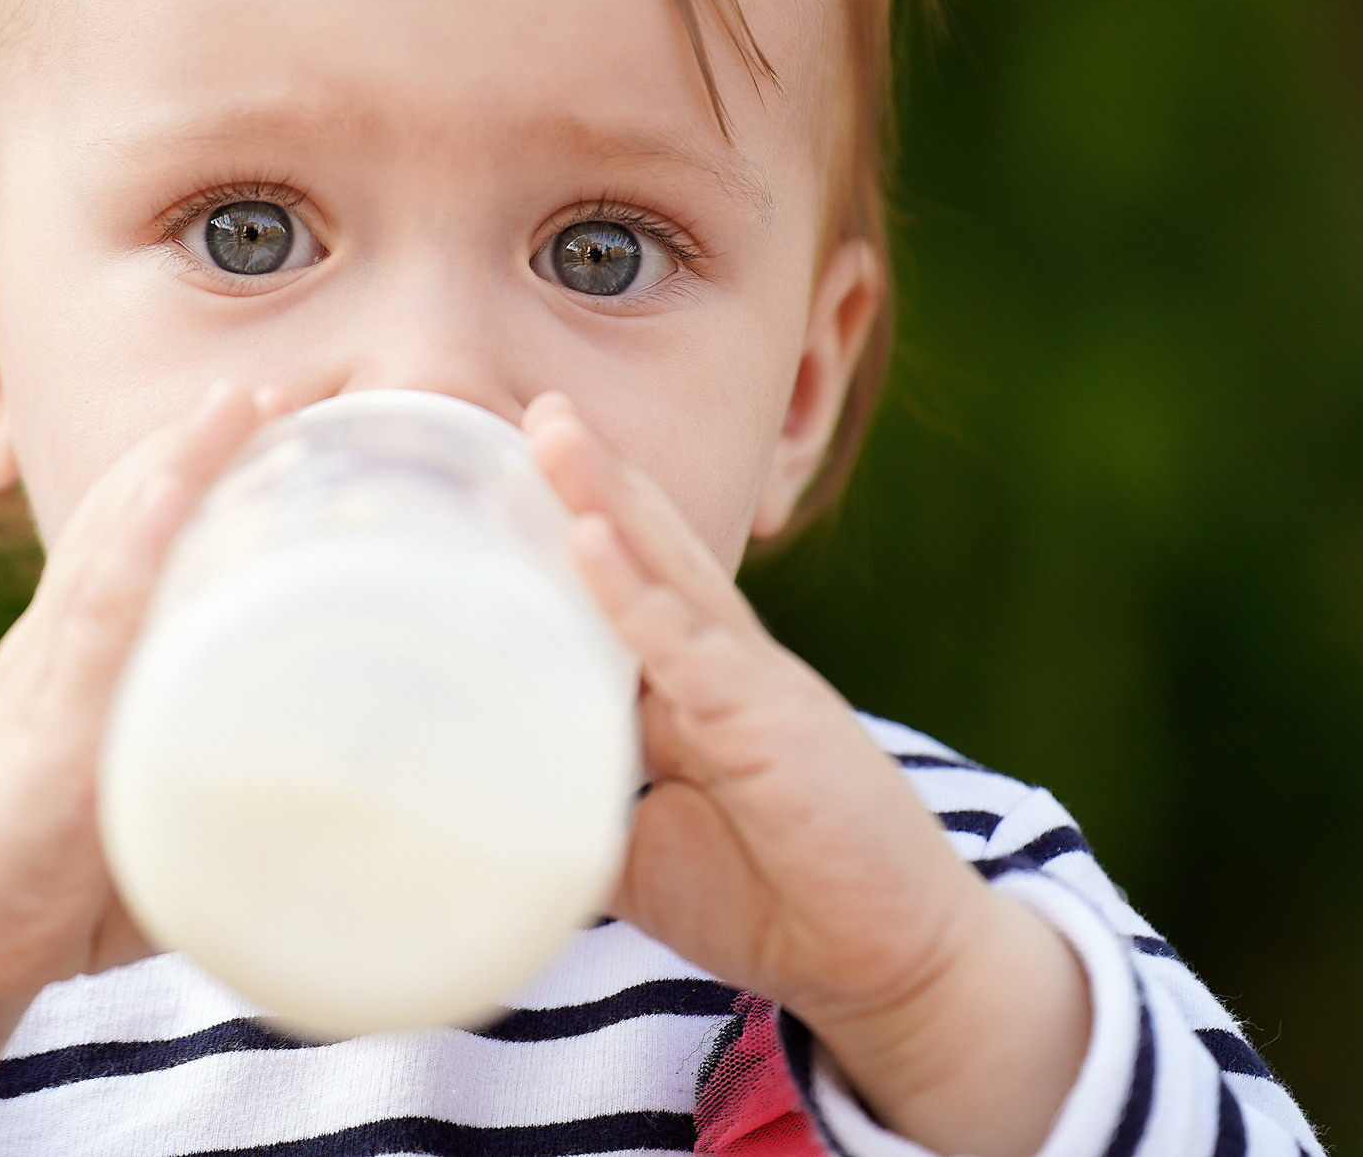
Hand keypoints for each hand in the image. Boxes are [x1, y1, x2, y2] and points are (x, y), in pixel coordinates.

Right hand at [0, 382, 269, 1156]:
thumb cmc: (50, 885)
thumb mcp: (147, 807)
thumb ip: (223, 786)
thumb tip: (334, 797)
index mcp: (81, 652)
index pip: (135, 530)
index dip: (196, 462)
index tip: (276, 409)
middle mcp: (60, 644)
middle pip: (128, 510)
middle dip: (202, 441)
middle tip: (285, 384)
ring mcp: (49, 681)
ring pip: (113, 546)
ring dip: (178, 467)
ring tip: (245, 404)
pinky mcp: (46, 737)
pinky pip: (91, 627)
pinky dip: (132, 554)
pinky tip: (169, 498)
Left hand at [524, 393, 1089, 1156]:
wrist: (891, 957)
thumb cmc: (770, 894)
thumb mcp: (641, 849)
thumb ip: (572, 811)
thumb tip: (471, 806)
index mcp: (691, 683)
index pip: (623, 585)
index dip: (571, 522)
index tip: (503, 468)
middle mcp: (722, 663)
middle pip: (649, 547)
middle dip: (590, 474)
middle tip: (533, 405)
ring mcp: (751, 684)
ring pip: (670, 574)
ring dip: (607, 499)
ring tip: (554, 433)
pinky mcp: (773, 723)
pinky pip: (695, 650)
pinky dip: (639, 597)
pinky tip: (593, 544)